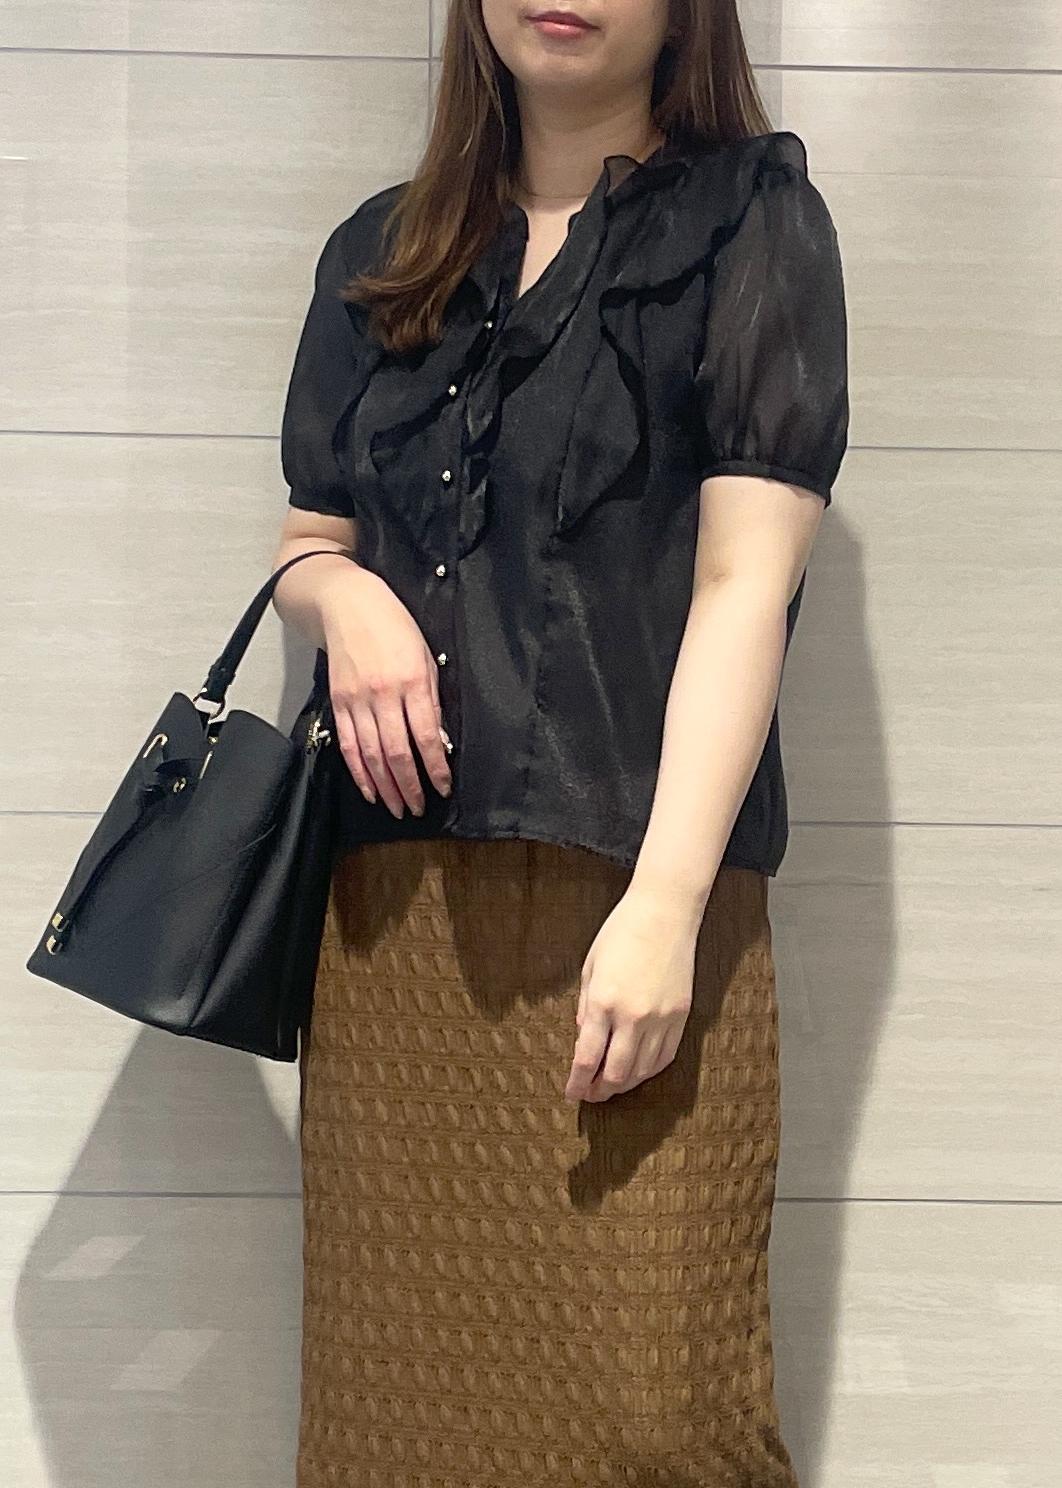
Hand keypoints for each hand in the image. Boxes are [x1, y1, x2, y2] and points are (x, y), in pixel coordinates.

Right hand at [317, 564, 452, 817]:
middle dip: (410, 786)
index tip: (443, 786)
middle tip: (418, 808)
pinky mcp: (338, 702)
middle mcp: (383, 694)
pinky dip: (358, 771)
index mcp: (411, 681)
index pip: (426, 736)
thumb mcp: (425, 655)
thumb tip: (438, 739)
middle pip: (397, 752)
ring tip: (397, 808)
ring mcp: (357, 700)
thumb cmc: (393, 625)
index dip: (435, 767)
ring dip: (385, 787)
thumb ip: (431, 699)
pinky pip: (347, 744)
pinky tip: (369, 789)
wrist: (345, 603)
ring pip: (371, 755)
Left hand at [564, 883, 703, 1103]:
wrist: (665, 912)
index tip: (570, 1093)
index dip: (576, 1083)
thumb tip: (585, 1040)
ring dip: (623, 1085)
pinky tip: (637, 1071)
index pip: (586, 1058)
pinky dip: (649, 1071)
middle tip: (588, 1095)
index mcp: (604, 1002)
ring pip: (642, 1071)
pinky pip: (665, 1057)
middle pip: (615, 1074)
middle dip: (598, 1091)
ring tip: (610, 1086)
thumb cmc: (622, 933)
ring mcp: (661, 1018)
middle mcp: (633, 1016)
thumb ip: (585, 1008)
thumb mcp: (591, 968)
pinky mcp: (681, 1016)